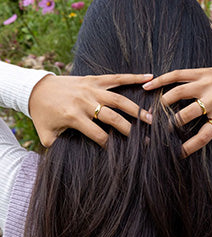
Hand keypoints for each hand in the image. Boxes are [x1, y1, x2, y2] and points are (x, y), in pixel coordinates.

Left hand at [29, 73, 152, 146]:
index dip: (110, 145)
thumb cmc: (42, 114)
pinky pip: (116, 78)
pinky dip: (132, 77)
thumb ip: (59, 148)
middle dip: (129, 129)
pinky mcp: (93, 79)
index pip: (98, 135)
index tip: (120, 152)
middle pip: (112, 118)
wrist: (35, 88)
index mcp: (73, 117)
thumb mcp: (46, 136)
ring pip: (118, 99)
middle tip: (144, 138)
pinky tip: (148, 77)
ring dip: (136, 108)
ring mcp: (90, 89)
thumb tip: (73, 160)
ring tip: (151, 118)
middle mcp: (84, 102)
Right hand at [143, 63, 211, 156]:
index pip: (203, 136)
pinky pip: (177, 75)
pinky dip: (161, 80)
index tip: (178, 153)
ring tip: (152, 112)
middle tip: (161, 131)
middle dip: (170, 125)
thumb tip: (203, 145)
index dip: (189, 147)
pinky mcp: (201, 72)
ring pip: (178, 93)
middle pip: (186, 114)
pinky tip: (148, 86)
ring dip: (163, 104)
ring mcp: (206, 84)